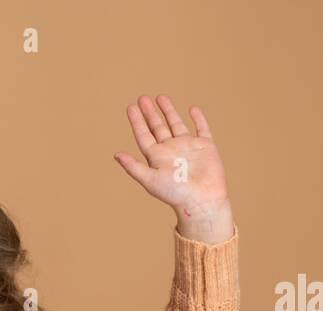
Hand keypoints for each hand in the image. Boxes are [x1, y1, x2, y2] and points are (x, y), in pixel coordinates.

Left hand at [114, 94, 232, 243]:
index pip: (143, 135)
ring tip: (160, 97)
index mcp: (157, 157)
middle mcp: (171, 150)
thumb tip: (116, 155)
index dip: (137, 121)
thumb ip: (133, 167)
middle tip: (142, 98)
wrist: (201, 200)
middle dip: (150, 113)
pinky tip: (192, 109)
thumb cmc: (174, 193)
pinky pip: (202, 128)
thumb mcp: (150, 180)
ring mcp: (188, 147)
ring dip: (169, 111)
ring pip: (176, 124)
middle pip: (158, 127)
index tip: (131, 107)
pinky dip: (198, 118)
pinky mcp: (205, 146)